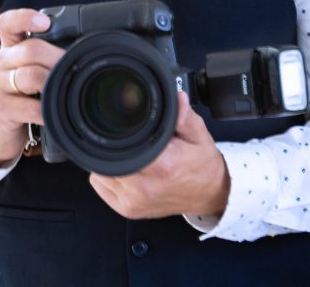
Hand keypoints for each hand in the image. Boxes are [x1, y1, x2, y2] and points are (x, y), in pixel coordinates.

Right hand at [0, 9, 63, 165]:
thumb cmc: (21, 95)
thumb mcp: (29, 70)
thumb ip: (46, 57)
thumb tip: (82, 50)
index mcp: (10, 48)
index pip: (8, 23)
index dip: (25, 18)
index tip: (45, 22)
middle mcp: (1, 62)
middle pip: (31, 49)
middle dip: (57, 58)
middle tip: (74, 67)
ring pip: (31, 75)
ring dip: (53, 83)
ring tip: (63, 90)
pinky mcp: (1, 109)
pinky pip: (31, 107)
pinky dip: (47, 111)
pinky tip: (53, 113)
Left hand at [89, 91, 229, 219]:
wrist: (209, 193)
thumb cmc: (202, 165)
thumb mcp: (198, 134)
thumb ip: (184, 115)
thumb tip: (176, 98)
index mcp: (161, 166)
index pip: (125, 147)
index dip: (122, 133)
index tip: (127, 127)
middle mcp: (145, 187)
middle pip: (109, 158)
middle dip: (116, 146)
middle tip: (134, 141)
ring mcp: (134, 202)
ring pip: (100, 172)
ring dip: (110, 161)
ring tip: (132, 155)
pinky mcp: (127, 210)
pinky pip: (100, 187)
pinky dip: (106, 176)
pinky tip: (124, 169)